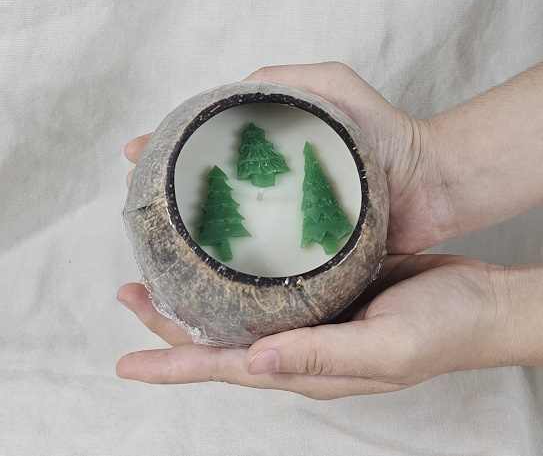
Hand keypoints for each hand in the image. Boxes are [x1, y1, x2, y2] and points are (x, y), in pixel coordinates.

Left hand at [117, 254, 515, 398]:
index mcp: (307, 367)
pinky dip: (237, 272)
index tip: (128, 361)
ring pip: (239, 309)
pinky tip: (222, 255)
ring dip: (197, 294)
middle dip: (170, 324)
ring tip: (158, 273)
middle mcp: (299, 343)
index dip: (175, 364)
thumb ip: (322, 356)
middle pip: (221, 339)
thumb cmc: (441, 330)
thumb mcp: (387, 348)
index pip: (226, 368)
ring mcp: (310, 313)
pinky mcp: (325, 284)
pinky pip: (269, 282)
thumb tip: (252, 362)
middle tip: (129, 292)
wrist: (477, 302)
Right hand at [124, 62, 450, 253]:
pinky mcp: (304, 251)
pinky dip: (233, 261)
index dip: (167, 148)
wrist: (430, 184)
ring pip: (228, 226)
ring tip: (152, 238)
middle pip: (209, 187)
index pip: (208, 146)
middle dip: (167, 192)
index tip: (132, 155)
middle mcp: (272, 184)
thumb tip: (228, 91)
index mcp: (271, 148)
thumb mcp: (332, 83)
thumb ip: (283, 79)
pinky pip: (262, 257)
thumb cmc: (386, 129)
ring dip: (191, 231)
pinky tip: (201, 270)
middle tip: (135, 201)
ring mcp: (285, 218)